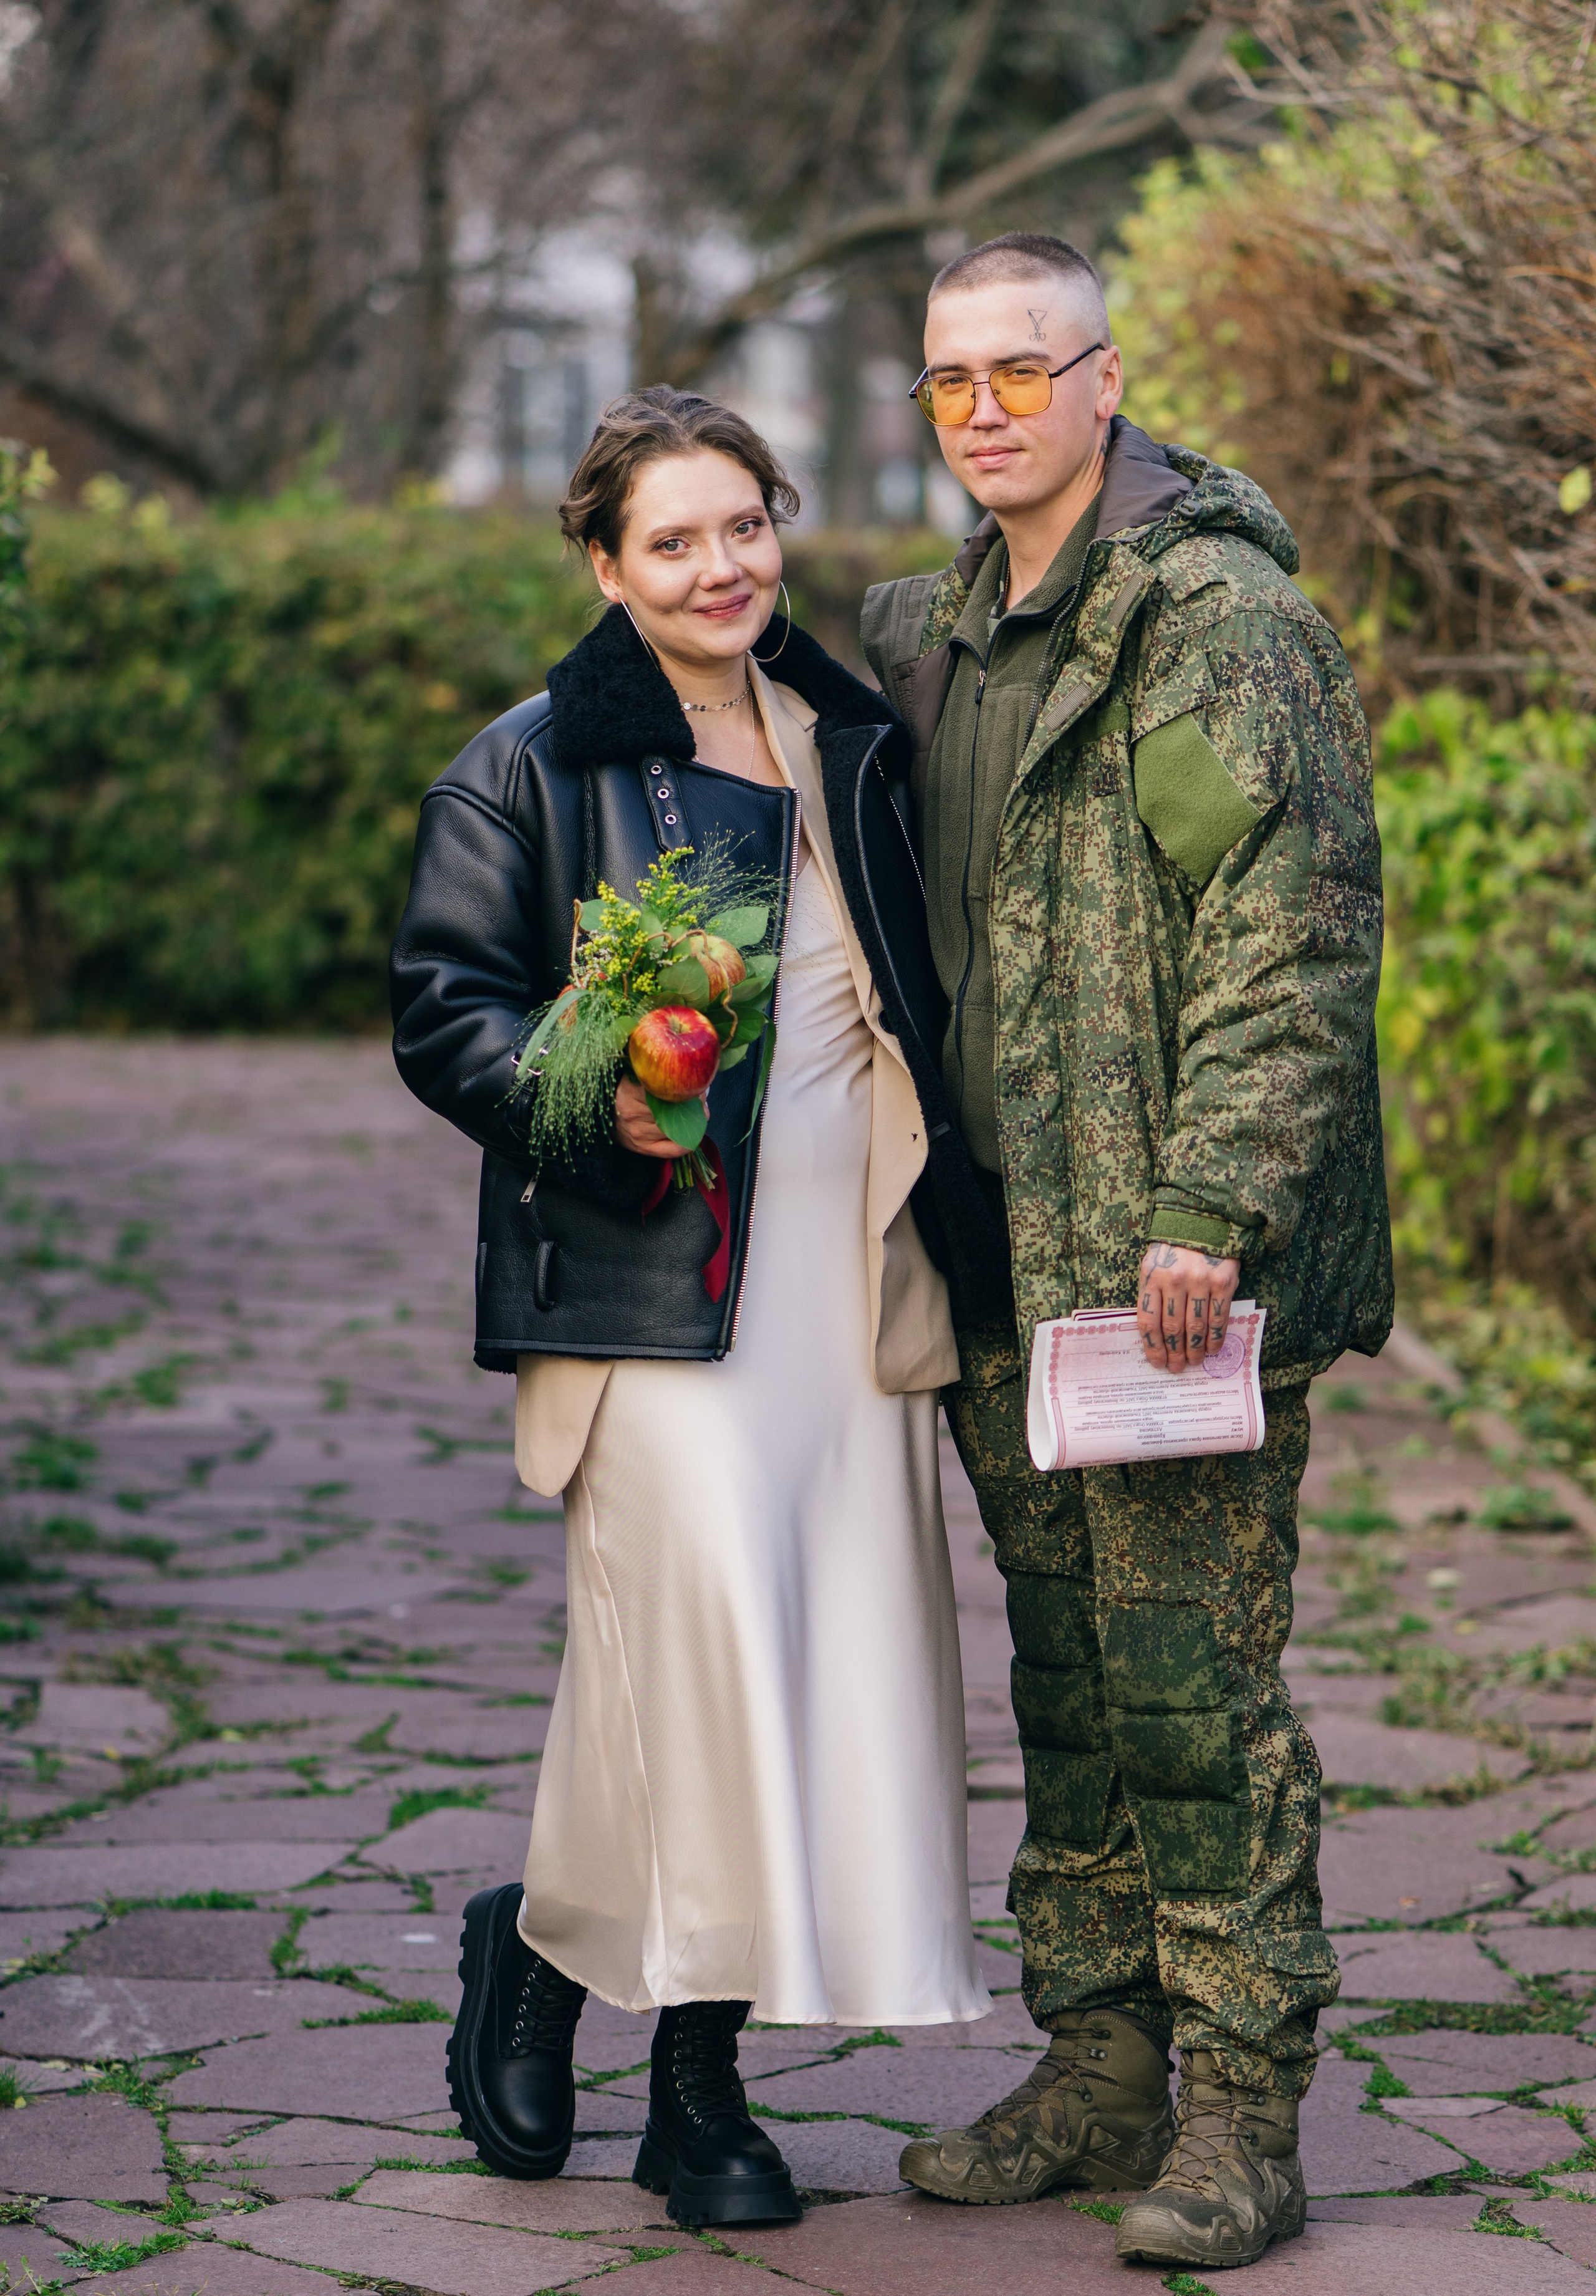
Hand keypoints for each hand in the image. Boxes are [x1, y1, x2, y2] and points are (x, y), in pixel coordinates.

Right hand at [614, 1073, 701, 1159]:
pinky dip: (689, 1142)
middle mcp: (632, 1112)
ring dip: (695, 1120)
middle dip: (694, 1103)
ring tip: (697, 1112)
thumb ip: (658, 1074)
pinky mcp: (644, 1148)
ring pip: (678, 1127)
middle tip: (700, 1098)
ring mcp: (638, 1133)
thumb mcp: (637, 1076)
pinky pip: (674, 1149)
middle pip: (675, 1108)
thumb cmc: (627, 1093)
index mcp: (630, 1089)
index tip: (695, 1083)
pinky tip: (693, 1133)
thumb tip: (692, 1076)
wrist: (607, 1116)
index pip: (667, 1087)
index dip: (686, 1086)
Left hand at [1137, 1244, 1240, 1374]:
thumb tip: (1154, 1335)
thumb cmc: (1174, 1248)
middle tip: (1176, 1369)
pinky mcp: (1223, 1282)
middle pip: (1172, 1328)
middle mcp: (1175, 1280)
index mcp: (1152, 1276)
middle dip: (1174, 1353)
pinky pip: (1218, 1318)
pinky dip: (1215, 1338)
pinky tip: (1212, 1350)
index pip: (1148, 1321)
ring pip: (1196, 1327)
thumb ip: (1153, 1295)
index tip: (1156, 1363)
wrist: (1204, 1220)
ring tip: (1193, 1363)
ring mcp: (1200, 1281)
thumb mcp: (1153, 1264)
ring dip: (1194, 1351)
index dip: (1153, 1347)